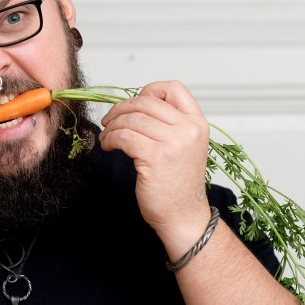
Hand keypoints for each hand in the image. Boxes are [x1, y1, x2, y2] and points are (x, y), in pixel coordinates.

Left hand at [98, 81, 210, 247]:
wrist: (183, 216)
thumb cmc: (179, 186)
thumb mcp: (185, 147)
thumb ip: (170, 125)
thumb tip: (136, 106)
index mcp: (197, 124)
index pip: (174, 88)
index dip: (149, 90)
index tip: (134, 104)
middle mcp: (188, 130)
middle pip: (145, 102)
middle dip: (121, 108)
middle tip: (109, 120)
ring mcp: (173, 142)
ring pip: (131, 119)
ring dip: (112, 126)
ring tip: (107, 137)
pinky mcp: (155, 157)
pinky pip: (123, 136)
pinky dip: (110, 139)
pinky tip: (108, 146)